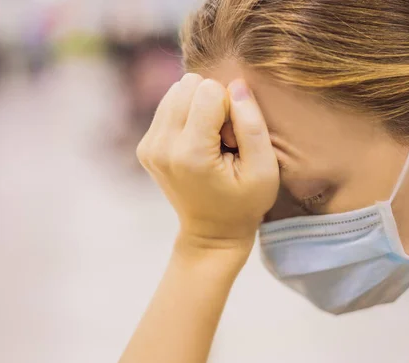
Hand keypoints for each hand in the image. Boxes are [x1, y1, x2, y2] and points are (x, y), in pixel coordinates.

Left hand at [137, 74, 279, 247]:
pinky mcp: (145, 145)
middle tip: (221, 141)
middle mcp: (161, 147)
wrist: (212, 232)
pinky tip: (198, 145)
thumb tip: (236, 84)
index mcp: (190, 154)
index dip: (230, 108)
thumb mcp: (264, 169)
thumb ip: (252, 124)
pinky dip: (187, 117)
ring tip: (210, 143)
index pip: (209, 90)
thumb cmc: (244, 203)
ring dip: (199, 109)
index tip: (232, 140)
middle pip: (189, 84)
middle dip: (212, 105)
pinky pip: (168, 104)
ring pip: (177, 90)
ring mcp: (148, 146)